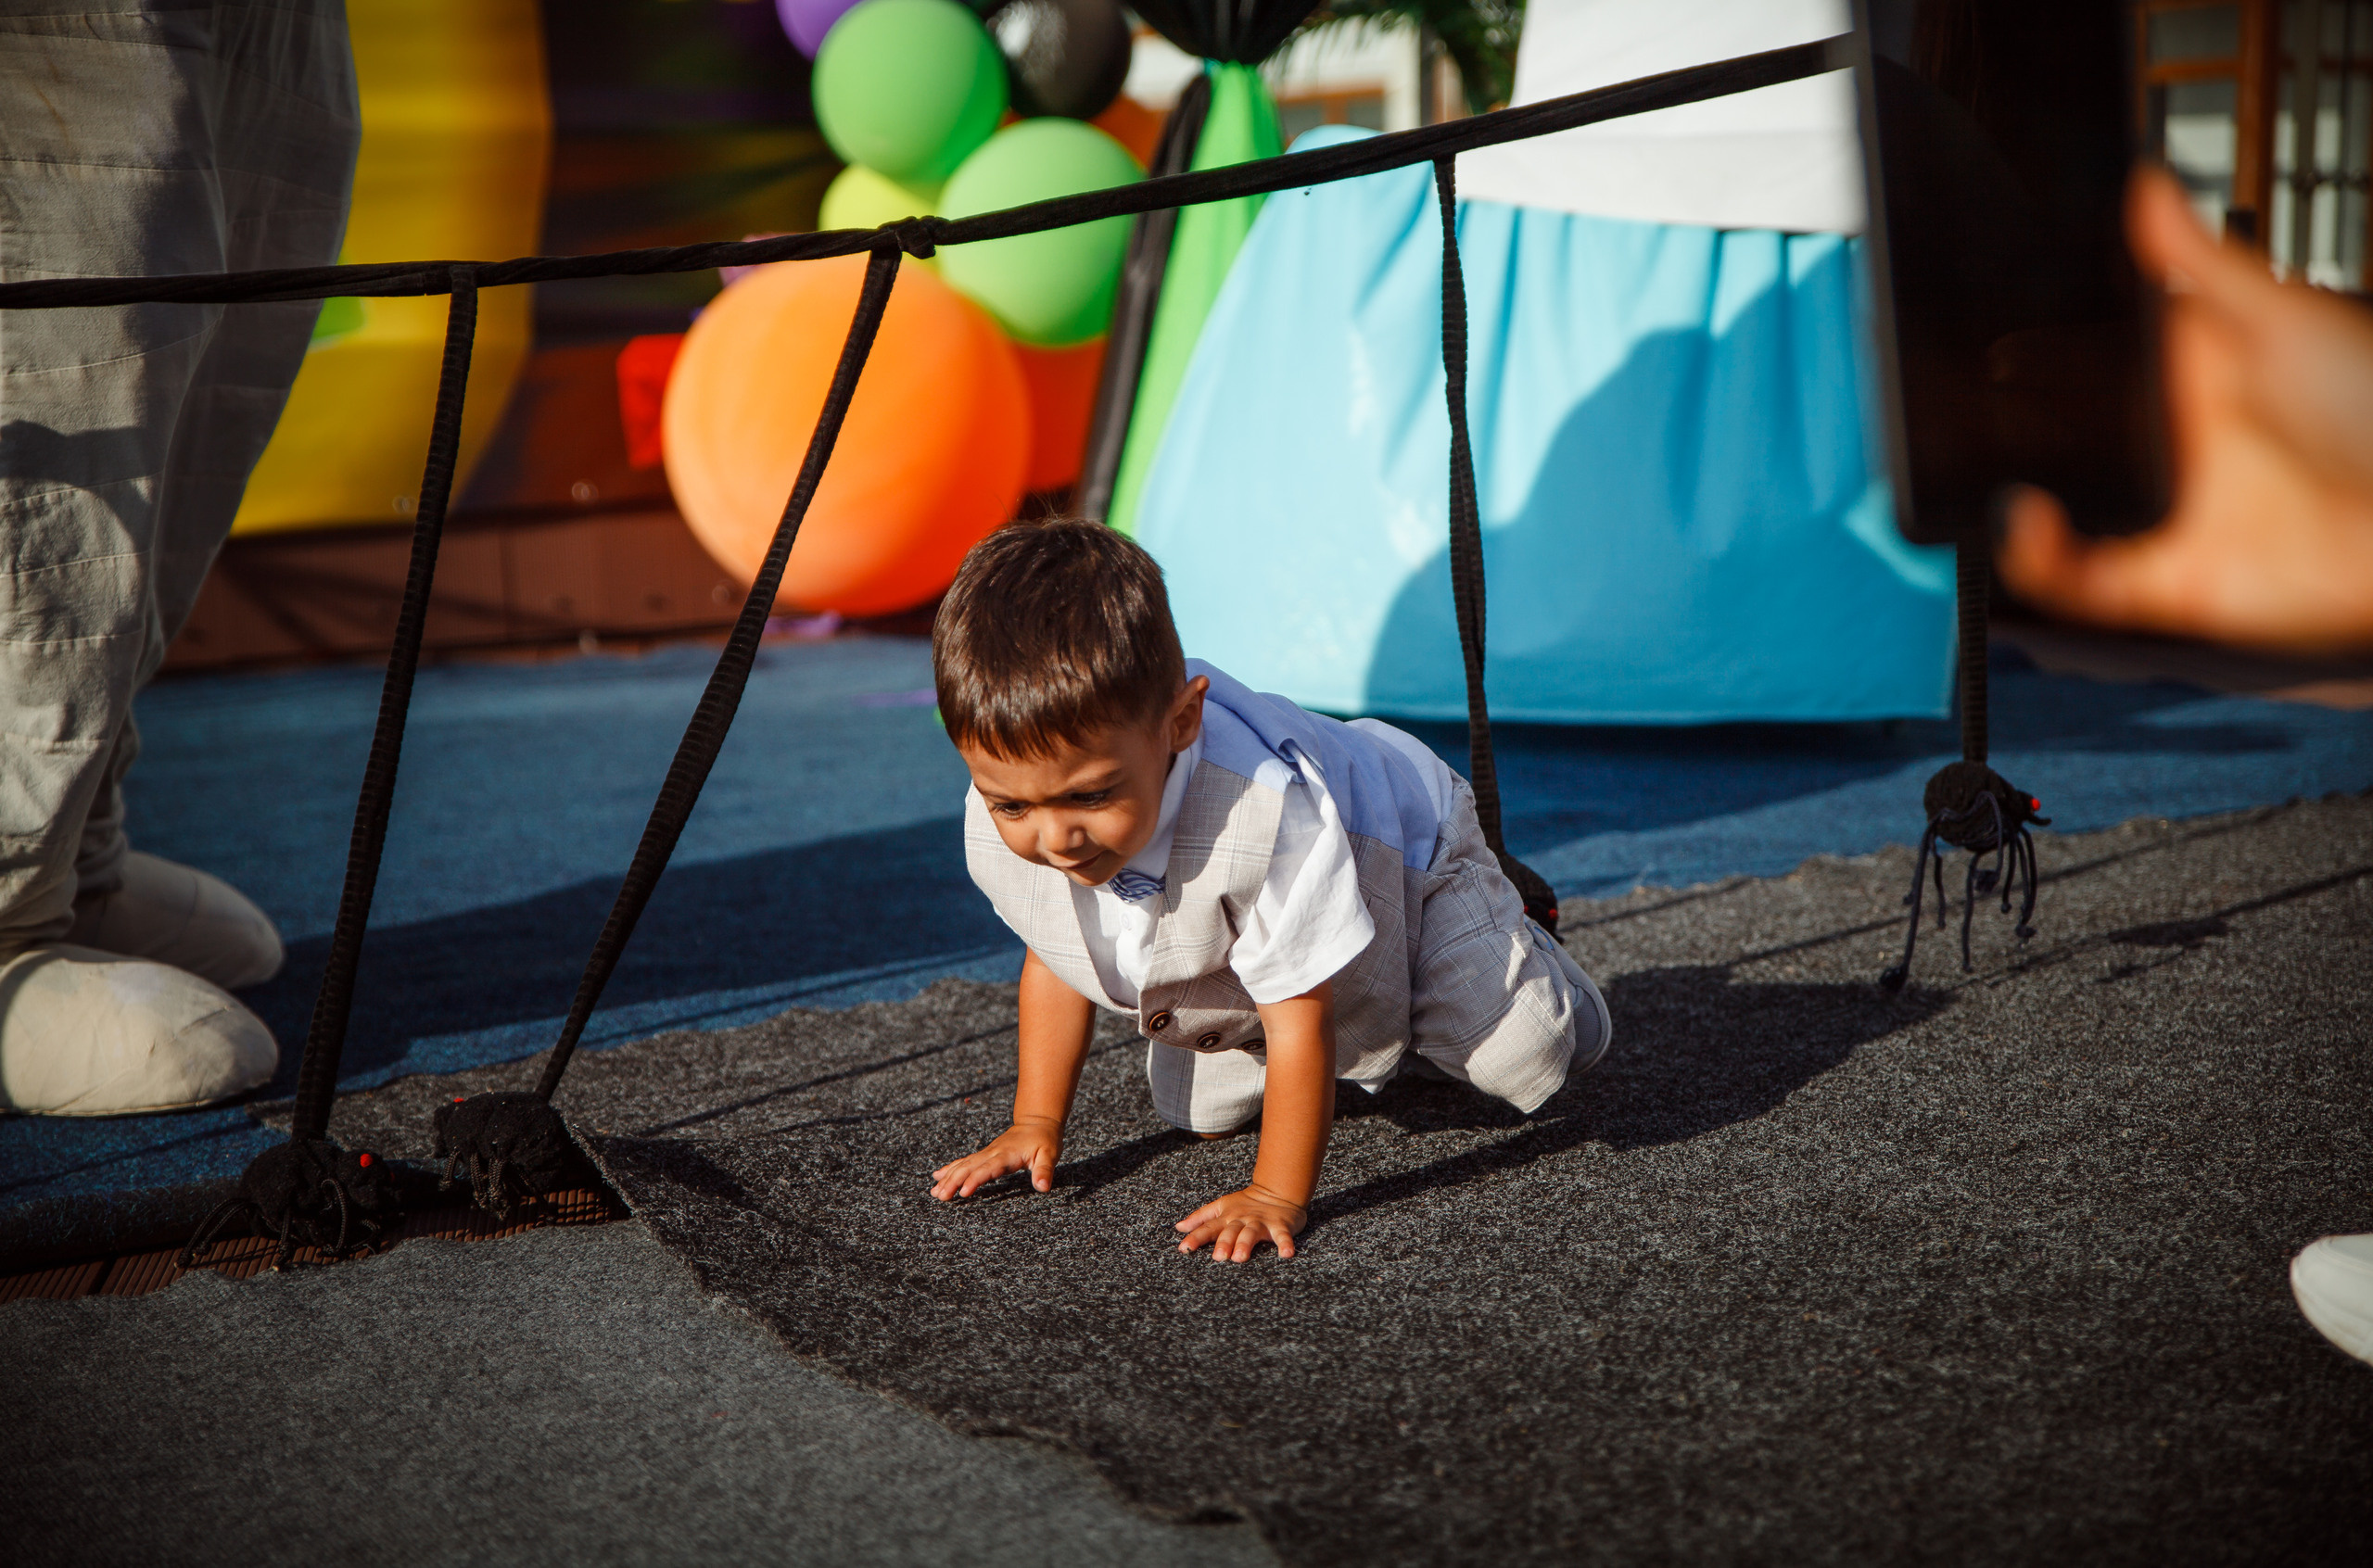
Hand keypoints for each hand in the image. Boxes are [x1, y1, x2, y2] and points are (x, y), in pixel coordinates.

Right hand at [930, 1116, 1061, 1199]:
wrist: (1038, 1121)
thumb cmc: (1045, 1140)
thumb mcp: (1050, 1155)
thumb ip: (1044, 1171)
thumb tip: (1043, 1187)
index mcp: (1007, 1155)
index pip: (988, 1169)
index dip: (975, 1180)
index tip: (963, 1193)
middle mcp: (993, 1153)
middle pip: (969, 1167)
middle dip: (953, 1181)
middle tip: (940, 1196)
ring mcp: (987, 1152)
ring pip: (963, 1164)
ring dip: (948, 1177)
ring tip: (934, 1191)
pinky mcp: (985, 1154)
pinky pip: (965, 1161)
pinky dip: (950, 1169)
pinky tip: (938, 1176)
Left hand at [1174, 1183, 1308, 1261]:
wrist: (1278, 1191)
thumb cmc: (1246, 1204)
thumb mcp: (1221, 1207)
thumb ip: (1201, 1218)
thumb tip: (1179, 1227)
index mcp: (1226, 1217)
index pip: (1208, 1227)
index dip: (1196, 1237)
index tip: (1184, 1249)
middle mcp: (1241, 1219)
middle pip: (1230, 1231)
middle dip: (1223, 1243)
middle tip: (1218, 1257)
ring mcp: (1261, 1222)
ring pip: (1251, 1233)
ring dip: (1245, 1244)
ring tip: (1240, 1258)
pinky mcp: (1280, 1225)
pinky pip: (1283, 1235)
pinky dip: (1285, 1244)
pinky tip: (1286, 1254)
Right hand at [1998, 166, 2372, 653]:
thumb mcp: (2283, 315)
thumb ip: (2202, 263)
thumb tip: (2144, 187)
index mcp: (2190, 382)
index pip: (2092, 364)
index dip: (2036, 354)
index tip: (1990, 335)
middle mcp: (2170, 449)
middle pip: (2060, 439)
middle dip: (2003, 423)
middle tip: (1963, 396)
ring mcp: (2164, 514)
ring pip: (2056, 515)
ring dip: (2006, 496)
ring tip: (1973, 460)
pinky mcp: (2166, 579)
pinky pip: (2080, 582)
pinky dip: (2038, 561)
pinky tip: (2028, 519)